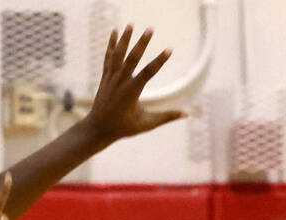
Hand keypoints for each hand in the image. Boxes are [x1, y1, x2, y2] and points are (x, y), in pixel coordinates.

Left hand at [82, 25, 186, 143]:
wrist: (98, 128)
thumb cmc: (124, 127)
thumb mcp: (147, 124)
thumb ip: (167, 117)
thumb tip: (187, 114)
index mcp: (132, 92)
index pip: (148, 73)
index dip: (160, 61)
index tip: (169, 49)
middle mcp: (120, 82)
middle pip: (132, 58)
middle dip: (142, 43)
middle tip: (151, 28)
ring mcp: (111, 78)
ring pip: (118, 54)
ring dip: (125, 38)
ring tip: (131, 24)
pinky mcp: (106, 76)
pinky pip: (109, 57)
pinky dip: (112, 44)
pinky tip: (115, 31)